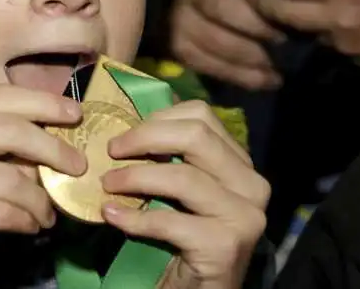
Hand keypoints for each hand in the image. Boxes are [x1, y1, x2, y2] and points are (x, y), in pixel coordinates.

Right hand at [0, 86, 85, 288]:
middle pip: (9, 131)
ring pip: (10, 178)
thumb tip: (53, 131)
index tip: (75, 114)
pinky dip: (26, 220)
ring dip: (41, 198)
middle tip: (78, 165)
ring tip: (49, 211)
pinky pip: (1, 212)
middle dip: (54, 147)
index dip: (43, 102)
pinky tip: (31, 225)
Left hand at [101, 100, 269, 288]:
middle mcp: (251, 184)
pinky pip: (169, 220)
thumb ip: (171, 156)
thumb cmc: (186, 237)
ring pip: (182, 176)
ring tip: (108, 184)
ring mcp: (243, 215)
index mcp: (240, 163)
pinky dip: (134, 218)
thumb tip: (132, 119)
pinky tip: (112, 215)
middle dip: (145, 137)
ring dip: (135, 177)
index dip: (157, 118)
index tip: (124, 134)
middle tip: (112, 150)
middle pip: (195, 135)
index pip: (201, 115)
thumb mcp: (181, 189)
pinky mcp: (225, 245)